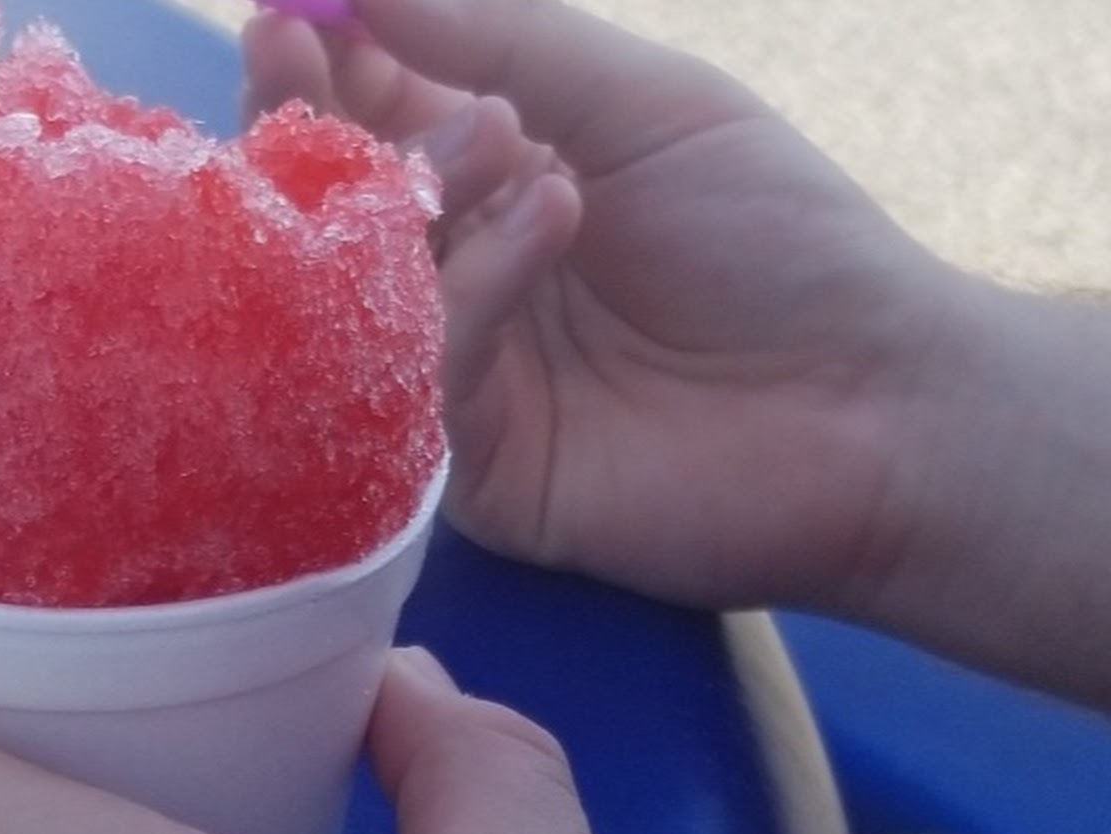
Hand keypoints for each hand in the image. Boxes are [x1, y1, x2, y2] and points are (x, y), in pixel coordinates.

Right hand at [244, 0, 965, 614]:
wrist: (865, 401)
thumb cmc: (772, 238)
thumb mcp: (640, 103)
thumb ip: (500, 40)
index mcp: (496, 191)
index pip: (372, 128)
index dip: (320, 70)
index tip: (278, 11)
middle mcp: (461, 286)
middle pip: (334, 220)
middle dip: (313, 131)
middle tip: (291, 61)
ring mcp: (458, 386)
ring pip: (359, 300)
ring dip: (410, 198)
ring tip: (496, 143)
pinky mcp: (470, 477)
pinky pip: (420, 381)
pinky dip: (472, 290)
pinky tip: (545, 223)